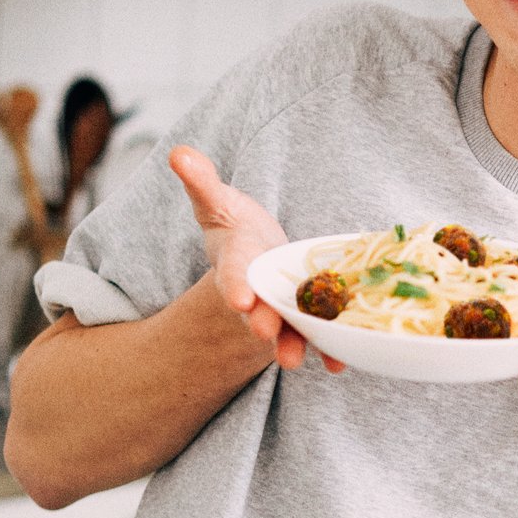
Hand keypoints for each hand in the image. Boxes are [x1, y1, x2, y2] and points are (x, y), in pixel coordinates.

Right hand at [169, 145, 342, 373]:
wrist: (258, 254)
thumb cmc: (236, 225)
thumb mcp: (218, 201)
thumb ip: (202, 182)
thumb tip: (178, 154)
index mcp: (237, 266)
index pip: (233, 276)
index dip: (235, 286)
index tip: (239, 299)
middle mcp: (257, 295)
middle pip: (259, 312)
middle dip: (262, 323)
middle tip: (264, 334)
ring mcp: (281, 310)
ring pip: (287, 331)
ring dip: (292, 346)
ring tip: (294, 362)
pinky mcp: (306, 318)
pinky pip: (317, 336)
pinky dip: (327, 351)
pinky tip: (339, 364)